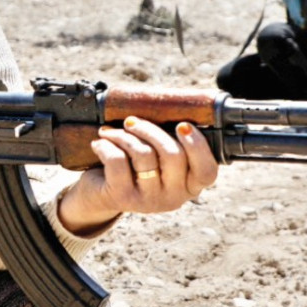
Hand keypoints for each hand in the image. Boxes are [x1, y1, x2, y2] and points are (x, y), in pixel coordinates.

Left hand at [57, 117, 218, 235]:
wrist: (100, 196)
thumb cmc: (135, 168)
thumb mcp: (159, 159)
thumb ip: (171, 142)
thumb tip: (174, 106)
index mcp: (190, 186)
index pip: (207, 171)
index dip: (198, 146)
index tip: (182, 125)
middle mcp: (174, 197)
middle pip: (173, 154)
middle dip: (151, 130)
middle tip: (131, 122)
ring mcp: (149, 200)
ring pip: (144, 154)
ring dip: (125, 135)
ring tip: (112, 131)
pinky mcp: (123, 198)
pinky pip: (117, 161)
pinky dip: (106, 145)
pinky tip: (100, 143)